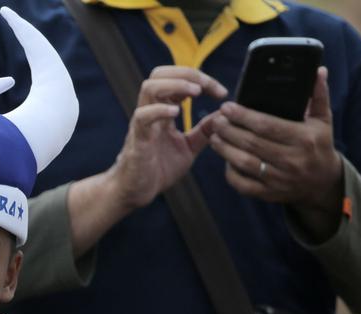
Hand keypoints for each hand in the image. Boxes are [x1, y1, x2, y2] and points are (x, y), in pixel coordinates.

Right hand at [109, 66, 228, 210]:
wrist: (137, 192)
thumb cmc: (158, 169)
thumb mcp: (189, 148)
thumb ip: (204, 131)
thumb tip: (223, 115)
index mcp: (162, 111)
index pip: (178, 79)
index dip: (201, 79)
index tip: (221, 93)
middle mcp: (151, 112)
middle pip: (160, 74)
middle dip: (187, 73)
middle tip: (206, 87)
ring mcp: (142, 124)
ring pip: (149, 87)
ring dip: (175, 84)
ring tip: (195, 93)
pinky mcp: (137, 140)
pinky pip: (142, 117)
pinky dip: (159, 110)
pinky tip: (176, 113)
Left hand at [209, 67, 343, 239]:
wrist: (322, 183)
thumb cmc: (319, 145)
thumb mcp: (323, 120)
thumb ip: (318, 95)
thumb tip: (318, 70)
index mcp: (303, 139)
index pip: (267, 125)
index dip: (244, 116)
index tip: (227, 107)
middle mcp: (291, 160)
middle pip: (251, 143)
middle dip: (229, 130)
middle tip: (215, 119)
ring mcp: (279, 179)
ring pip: (244, 163)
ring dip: (225, 149)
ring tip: (214, 136)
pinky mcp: (269, 193)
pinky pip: (243, 184)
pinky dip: (230, 172)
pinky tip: (224, 158)